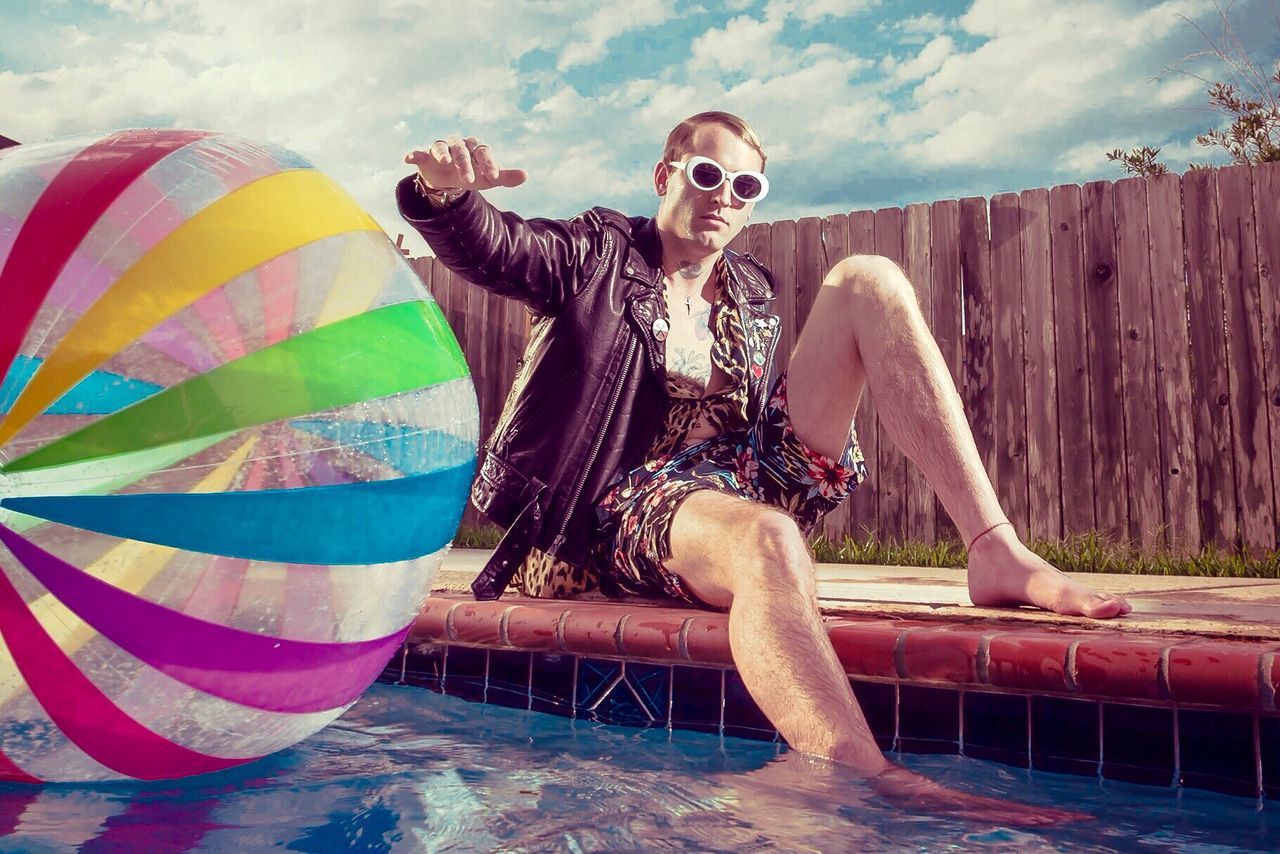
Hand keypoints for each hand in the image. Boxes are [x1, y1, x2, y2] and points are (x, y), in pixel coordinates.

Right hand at [404, 136, 527, 192]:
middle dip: (465, 164)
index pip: (483, 152)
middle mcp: (457, 144)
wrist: (448, 180)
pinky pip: (418, 152)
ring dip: (443, 153)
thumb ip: (505, 177)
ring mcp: (440, 148)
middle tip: (469, 181)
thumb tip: (526, 175)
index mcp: (475, 147)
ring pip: (441, 147)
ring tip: (444, 161)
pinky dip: (414, 153)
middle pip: (462, 150)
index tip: (494, 177)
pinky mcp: (424, 155)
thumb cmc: (471, 174)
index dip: (489, 163)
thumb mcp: (487, 178)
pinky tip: (409, 158)